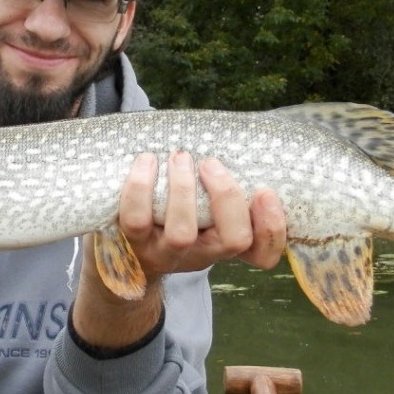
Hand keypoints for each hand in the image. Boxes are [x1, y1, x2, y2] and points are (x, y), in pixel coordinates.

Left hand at [117, 152, 287, 280]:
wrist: (120, 251)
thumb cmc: (171, 215)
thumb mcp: (202, 209)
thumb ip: (220, 188)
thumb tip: (234, 139)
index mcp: (224, 244)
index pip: (264, 254)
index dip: (273, 228)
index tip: (265, 191)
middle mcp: (201, 254)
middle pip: (233, 239)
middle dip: (227, 195)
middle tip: (211, 163)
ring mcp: (166, 253)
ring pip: (183, 232)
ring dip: (183, 188)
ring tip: (180, 157)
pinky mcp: (132, 243)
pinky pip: (137, 218)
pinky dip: (141, 185)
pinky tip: (146, 161)